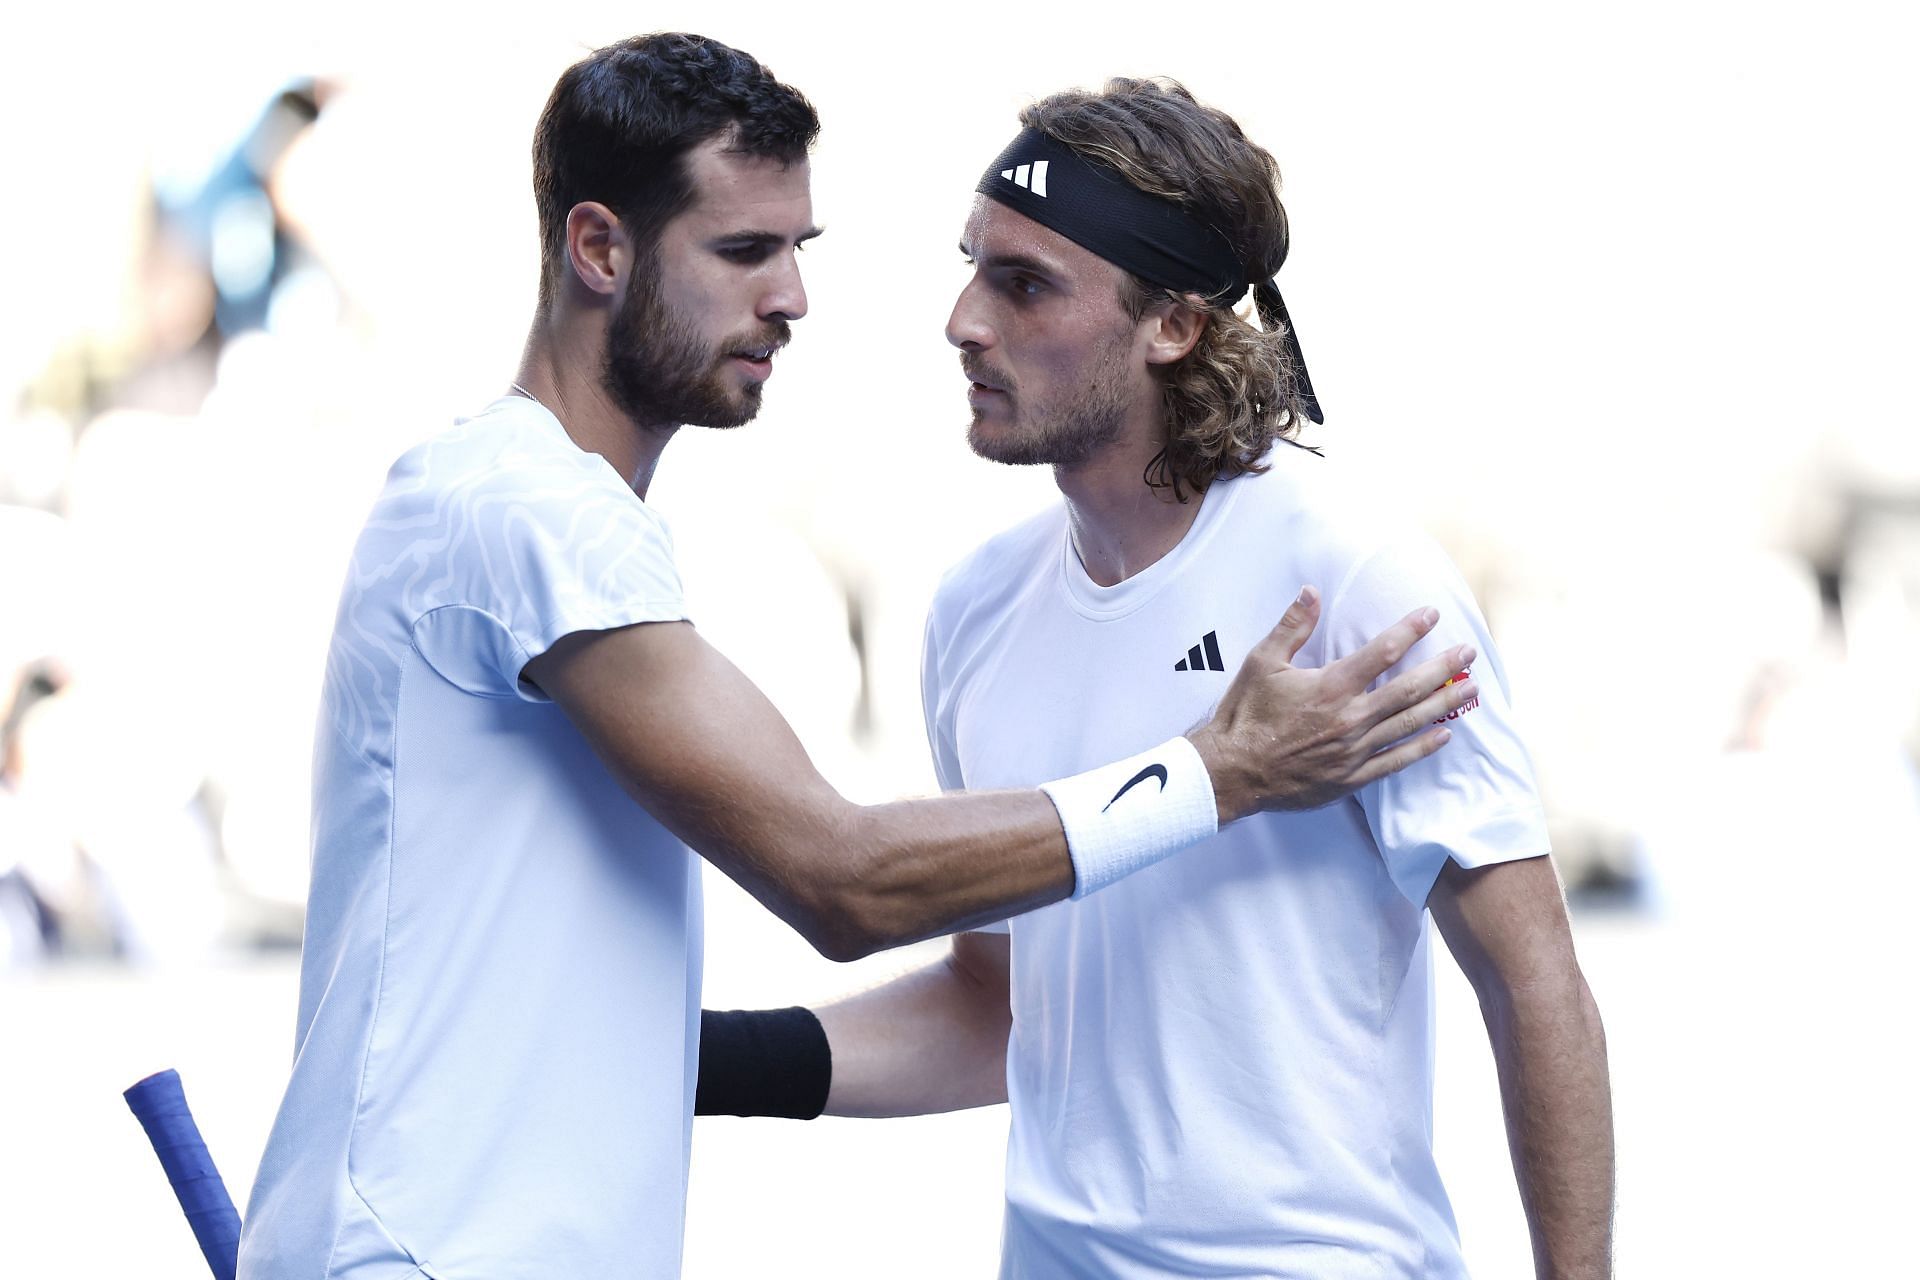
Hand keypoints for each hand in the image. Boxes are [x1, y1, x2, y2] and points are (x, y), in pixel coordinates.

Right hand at [1187, 586, 1476, 821]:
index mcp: (1331, 686)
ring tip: (1471, 689)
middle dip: (1443, 668)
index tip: (1431, 614)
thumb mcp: (1261, 662)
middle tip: (1469, 653)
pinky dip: (1422, 747)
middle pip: (1409, 688)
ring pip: (1410, 723)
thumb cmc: (1244, 715)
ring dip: (1444, 704)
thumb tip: (1312, 592)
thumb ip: (1292, 627)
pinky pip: (1396, 761)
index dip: (1410, 629)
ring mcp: (1354, 750)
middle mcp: (1350, 717)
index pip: (1382, 651)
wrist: (1231, 772)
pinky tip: (1444, 734)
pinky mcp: (1351, 776)